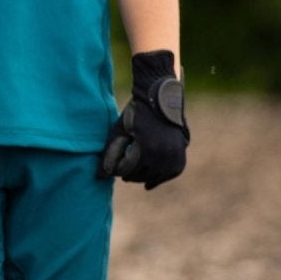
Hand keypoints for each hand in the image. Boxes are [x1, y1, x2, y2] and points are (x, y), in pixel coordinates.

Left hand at [99, 50, 188, 190]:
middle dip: (130, 174)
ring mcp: (174, 156)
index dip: (117, 169)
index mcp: (146, 149)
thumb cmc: (135, 114)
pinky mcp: (181, 156)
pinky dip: (160, 176)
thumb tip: (99, 178)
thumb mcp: (119, 132)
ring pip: (155, 177)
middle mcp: (163, 155)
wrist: (159, 100)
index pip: (126, 170)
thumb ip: (109, 154)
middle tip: (124, 171)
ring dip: (144, 176)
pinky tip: (150, 180)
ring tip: (135, 171)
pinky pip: (170, 173)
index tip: (114, 165)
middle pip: (141, 175)